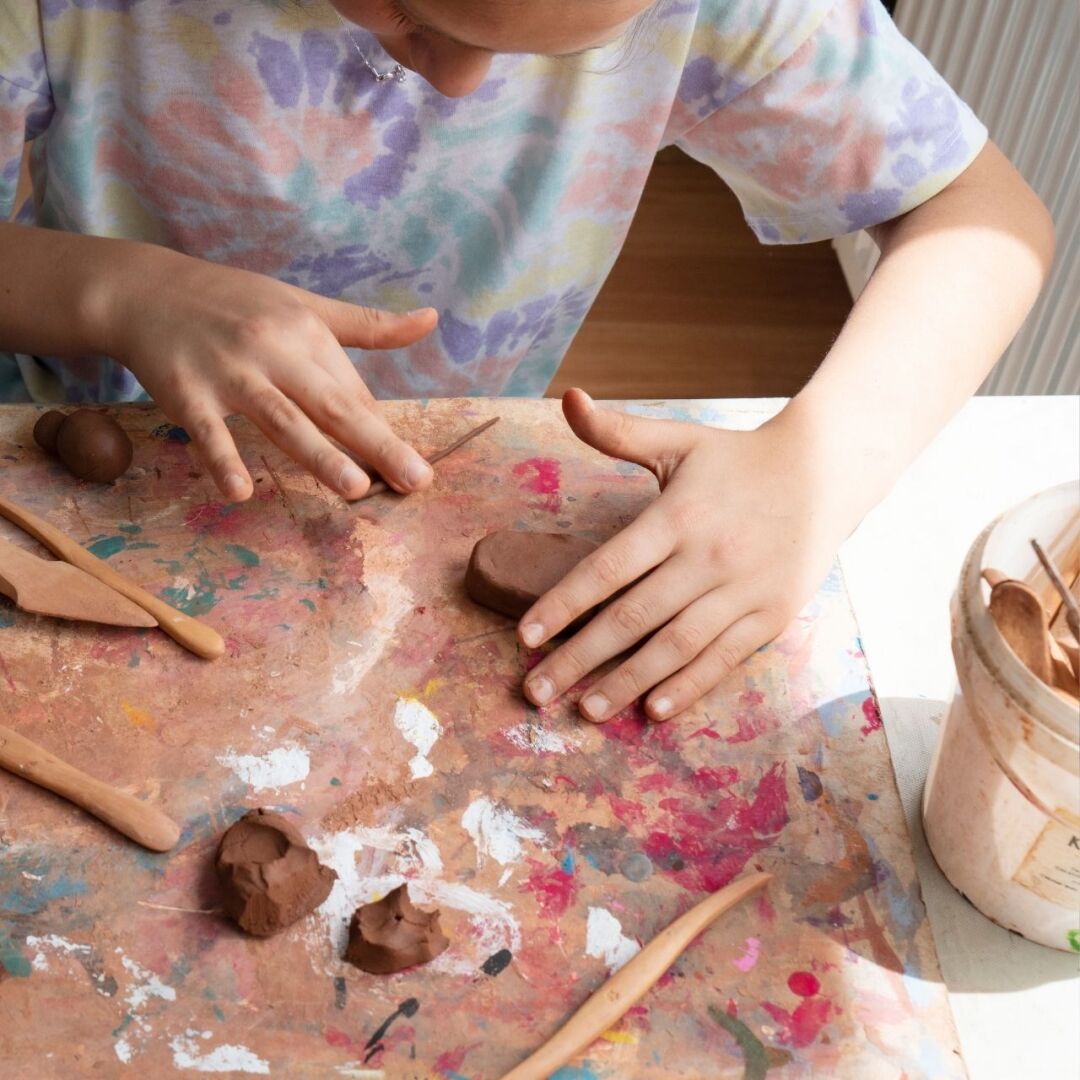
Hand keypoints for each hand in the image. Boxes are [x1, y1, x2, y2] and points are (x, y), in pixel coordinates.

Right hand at [100, 247, 437, 500]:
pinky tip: (241, 491)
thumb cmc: (237, 303)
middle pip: (331, 405)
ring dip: (319, 454)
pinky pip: (208, 431)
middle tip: (415, 481)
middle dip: (376, 444)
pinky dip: (222, 459)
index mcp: (307, 334)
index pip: (353, 394)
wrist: (147, 289)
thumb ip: (368, 324)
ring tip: (355, 488)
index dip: (384, 433)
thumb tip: (431, 319)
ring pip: (281, 418)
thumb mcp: (305, 305)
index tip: (416, 472)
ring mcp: (230, 373)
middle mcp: (274, 351)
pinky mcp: (186, 392)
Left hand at [519, 389, 851, 721]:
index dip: (562, 604)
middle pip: (632, 617)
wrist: (826, 471)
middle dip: (578, 657)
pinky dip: (688, 685)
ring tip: (587, 711)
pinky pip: (723, 657)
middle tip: (536, 691)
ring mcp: (743, 589)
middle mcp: (707, 556)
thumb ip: (618, 431)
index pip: (606, 568)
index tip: (525, 635)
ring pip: (674, 645)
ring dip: (626, 682)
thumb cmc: (737, 458)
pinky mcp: (772, 614)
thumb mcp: (679, 439)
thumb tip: (568, 397)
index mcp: (676, 516)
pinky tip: (653, 709)